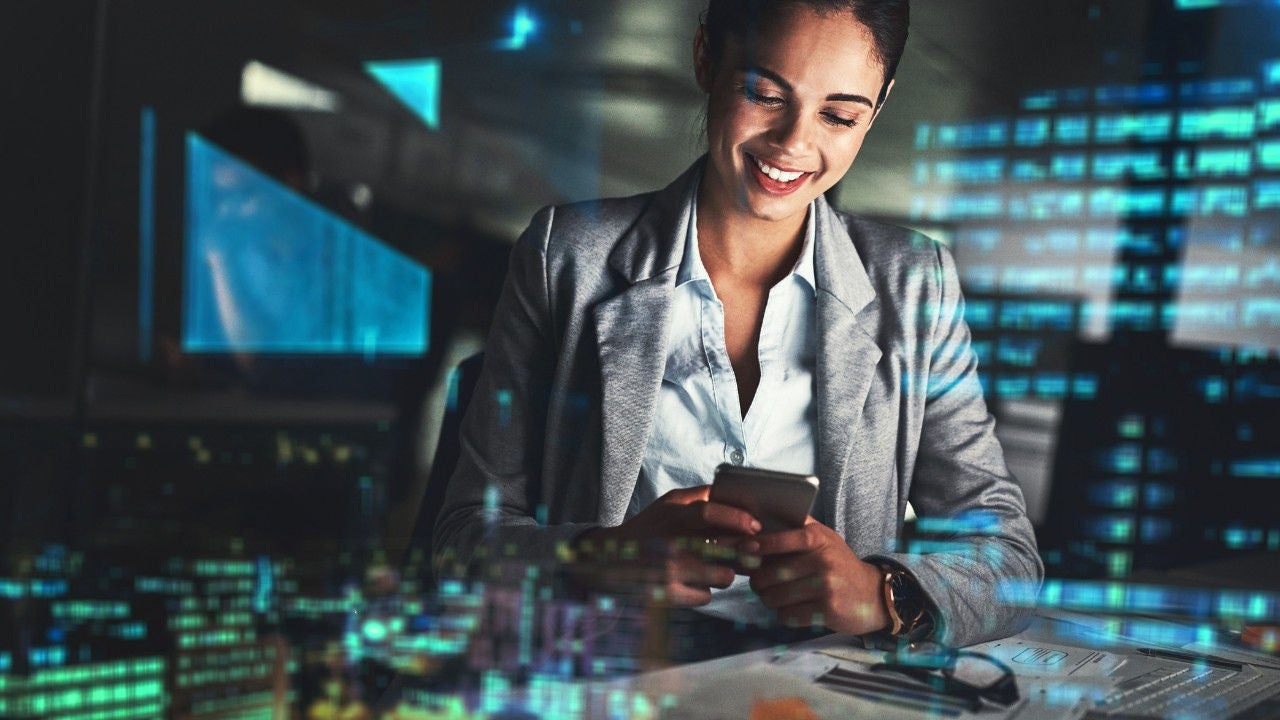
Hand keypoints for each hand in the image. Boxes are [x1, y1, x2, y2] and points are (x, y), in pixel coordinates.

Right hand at [571, 486, 760, 605]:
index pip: (709, 512)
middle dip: (745, 553)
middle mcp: (670, 543)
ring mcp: (670, 572)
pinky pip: (708, 596)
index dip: (737, 518)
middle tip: (750, 553)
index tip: (754, 526)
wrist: (608, 562)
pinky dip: (705, 591)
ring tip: (712, 568)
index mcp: (671, 516)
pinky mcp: (669, 595)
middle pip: (725, 549)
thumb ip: (700, 496)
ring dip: (725, 573)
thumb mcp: (668, 504)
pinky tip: (693, 583)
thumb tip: (735, 494)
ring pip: (723, 577)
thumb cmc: (647, 529)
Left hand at [743, 518, 888, 633]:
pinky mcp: (827, 610)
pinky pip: (788, 615)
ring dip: (769, 600)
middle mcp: (823, 560)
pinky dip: (784, 615)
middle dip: (758, 581)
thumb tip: (759, 523)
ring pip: (776, 597)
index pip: (782, 539)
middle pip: (771, 573)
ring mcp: (826, 586)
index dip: (759, 546)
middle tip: (758, 583)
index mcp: (818, 539)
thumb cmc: (840, 565)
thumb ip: (798, 528)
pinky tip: (792, 609)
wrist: (872, 595)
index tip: (744, 550)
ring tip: (774, 597)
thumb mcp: (824, 539)